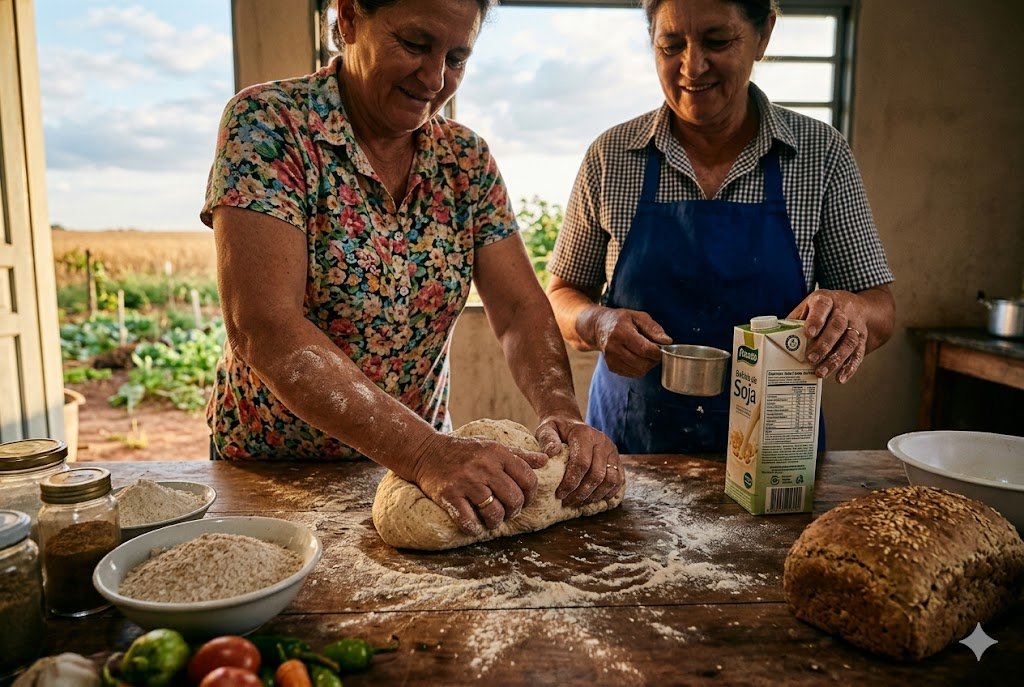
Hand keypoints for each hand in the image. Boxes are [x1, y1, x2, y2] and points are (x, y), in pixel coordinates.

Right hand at [410, 433, 547, 535]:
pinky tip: (474, 524)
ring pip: (494, 512)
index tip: (522, 500)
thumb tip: (546, 460)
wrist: (425, 451)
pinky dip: (474, 527)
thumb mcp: (492, 446)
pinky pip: (468, 520)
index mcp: (498, 453)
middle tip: (507, 512)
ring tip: (491, 519)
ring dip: (495, 522)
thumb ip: (520, 455)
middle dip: (514, 511)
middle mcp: (484, 466)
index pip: (529, 479)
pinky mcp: (449, 495)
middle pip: (514, 499)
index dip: (530, 495)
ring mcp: (466, 481)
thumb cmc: (464, 450)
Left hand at [536, 415, 622, 506]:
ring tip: (579, 501)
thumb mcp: (546, 429)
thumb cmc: (557, 430)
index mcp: (584, 434)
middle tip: (567, 502)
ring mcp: (612, 451)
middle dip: (581, 493)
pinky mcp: (617, 459)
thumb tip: (551, 453)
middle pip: (597, 475)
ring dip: (595, 495)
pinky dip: (607, 493)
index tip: (559, 494)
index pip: (581, 463)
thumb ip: (547, 439)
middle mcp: (602, 441)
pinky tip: (592, 498)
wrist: (570, 424)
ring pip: (611, 480)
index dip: (571, 482)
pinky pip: (619, 480)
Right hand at [588, 307, 670, 376]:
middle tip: (655, 353)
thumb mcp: (638, 316)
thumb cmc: (621, 320)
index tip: (661, 349)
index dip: (657, 352)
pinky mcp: (611, 367)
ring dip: (647, 365)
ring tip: (647, 355)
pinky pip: (632, 374)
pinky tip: (638, 358)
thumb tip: (667, 342)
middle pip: (642, 363)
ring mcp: (611, 359)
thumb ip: (654, 329)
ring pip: (638, 371)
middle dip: (653, 360)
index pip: (645, 349)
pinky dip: (639, 369)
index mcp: (621, 332)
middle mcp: (613, 347)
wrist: (598, 327)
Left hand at [787, 289, 868, 382]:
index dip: (816, 320)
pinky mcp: (863, 338)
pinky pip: (859, 353)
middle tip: (811, 359)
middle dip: (824, 344)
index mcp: (826, 299)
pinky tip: (840, 377)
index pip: (823, 306)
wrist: (858, 306)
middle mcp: (843, 310)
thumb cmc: (824, 309)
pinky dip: (850, 367)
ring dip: (836, 359)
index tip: (808, 334)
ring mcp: (855, 324)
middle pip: (837, 326)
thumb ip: (795, 320)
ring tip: (821, 372)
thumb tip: (774, 337)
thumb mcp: (809, 307)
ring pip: (849, 341)